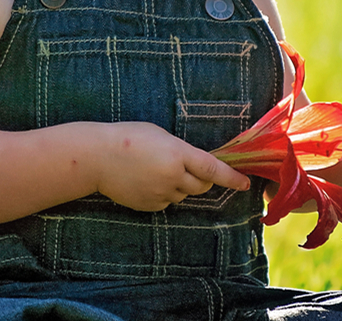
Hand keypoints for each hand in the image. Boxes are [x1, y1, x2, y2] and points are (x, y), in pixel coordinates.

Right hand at [96, 122, 249, 210]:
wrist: (97, 157)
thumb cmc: (127, 137)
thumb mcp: (159, 134)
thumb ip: (179, 150)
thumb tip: (194, 164)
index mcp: (177, 154)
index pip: (212, 168)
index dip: (231, 177)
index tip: (245, 183)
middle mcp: (173, 177)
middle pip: (202, 185)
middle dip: (203, 177)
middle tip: (187, 165)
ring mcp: (161, 194)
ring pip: (184, 193)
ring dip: (181, 183)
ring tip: (156, 167)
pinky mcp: (150, 206)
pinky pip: (167, 201)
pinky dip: (164, 192)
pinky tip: (146, 179)